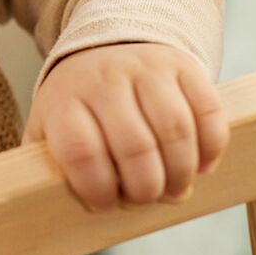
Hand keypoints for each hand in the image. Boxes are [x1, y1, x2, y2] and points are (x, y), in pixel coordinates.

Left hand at [24, 43, 229, 211]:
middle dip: (146, 188)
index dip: (97, 188)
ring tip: (175, 189)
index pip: (80, 151)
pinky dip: (210, 148)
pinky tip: (200, 165)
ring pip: (175, 130)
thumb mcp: (48, 128)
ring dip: (181, 173)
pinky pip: (208, 112)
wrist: (106, 49)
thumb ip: (45, 166)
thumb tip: (44, 206)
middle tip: (146, 198)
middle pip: (135, 146)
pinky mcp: (183, 67)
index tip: (105, 202)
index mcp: (65, 100)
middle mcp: (105, 79)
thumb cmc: (78, 106)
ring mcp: (146, 68)